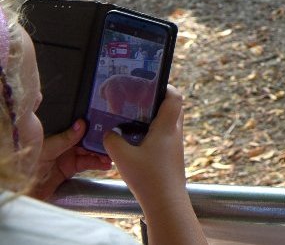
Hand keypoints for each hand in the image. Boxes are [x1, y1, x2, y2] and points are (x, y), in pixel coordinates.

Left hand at [29, 119, 112, 198]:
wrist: (23, 188)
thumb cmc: (30, 162)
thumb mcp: (48, 147)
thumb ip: (65, 137)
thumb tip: (82, 123)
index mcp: (58, 134)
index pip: (79, 128)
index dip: (93, 127)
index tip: (107, 127)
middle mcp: (64, 144)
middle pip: (87, 140)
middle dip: (100, 142)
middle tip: (113, 144)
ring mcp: (68, 157)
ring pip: (89, 153)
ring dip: (101, 154)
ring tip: (112, 156)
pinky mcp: (70, 169)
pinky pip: (87, 164)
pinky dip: (97, 164)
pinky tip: (106, 165)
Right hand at [107, 86, 190, 203]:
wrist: (166, 202)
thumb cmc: (148, 177)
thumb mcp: (122, 157)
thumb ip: (112, 140)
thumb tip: (108, 131)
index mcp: (167, 127)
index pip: (175, 97)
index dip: (165, 87)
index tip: (150, 84)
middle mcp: (175, 133)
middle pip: (172, 108)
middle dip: (157, 102)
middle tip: (137, 102)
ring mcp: (175, 145)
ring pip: (168, 123)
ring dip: (153, 119)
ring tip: (131, 121)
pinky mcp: (172, 156)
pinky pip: (164, 137)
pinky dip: (152, 134)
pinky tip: (135, 143)